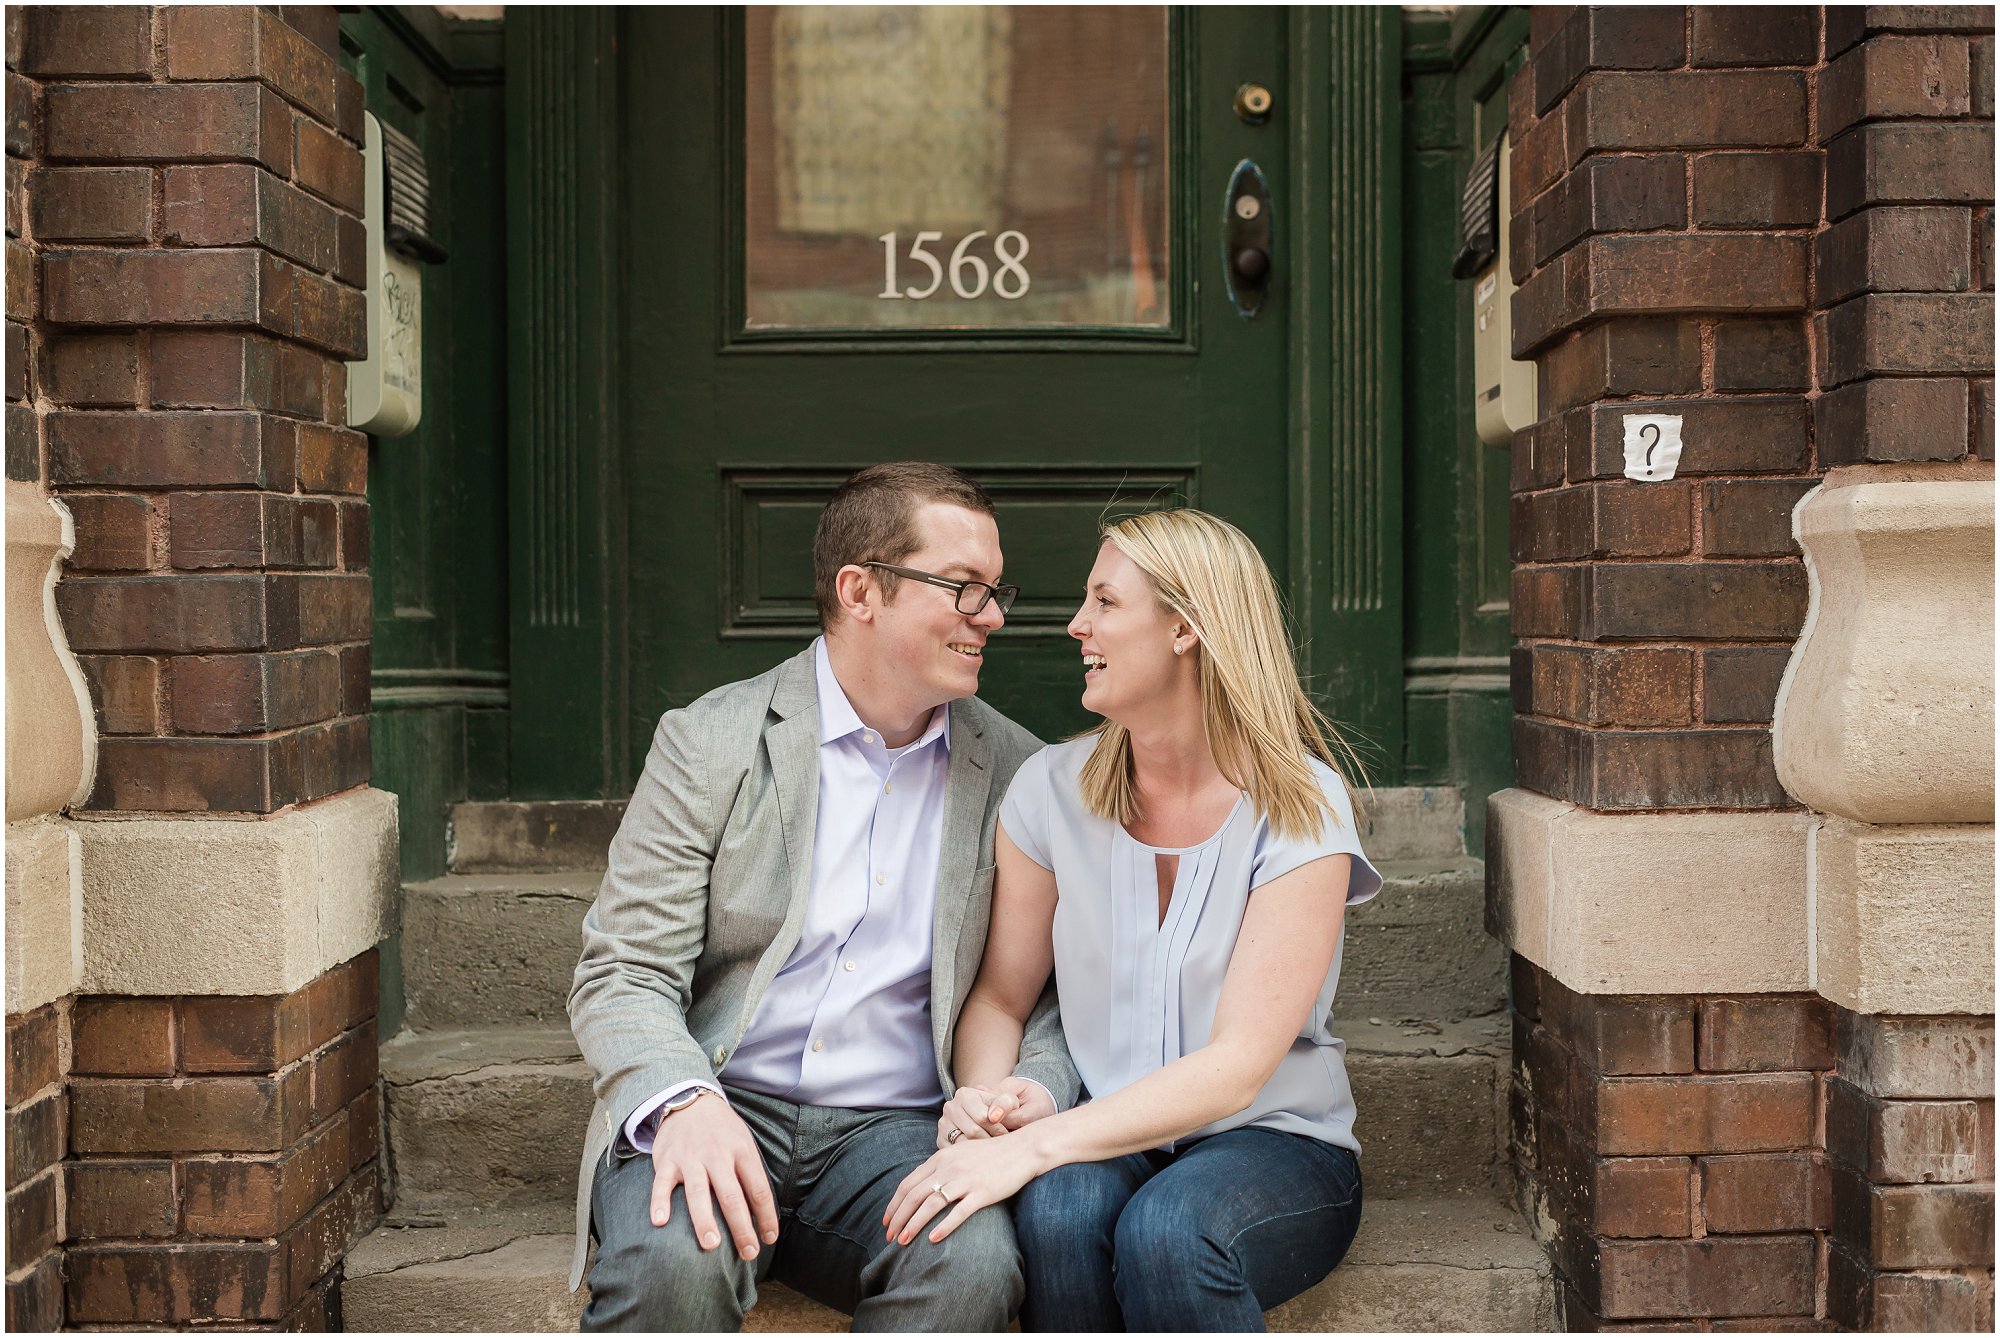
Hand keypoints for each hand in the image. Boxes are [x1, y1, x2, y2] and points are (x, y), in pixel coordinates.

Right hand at [649, 1092, 778, 1260]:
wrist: (690, 1100)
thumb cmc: (722, 1131)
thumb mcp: (744, 1142)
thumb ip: (750, 1173)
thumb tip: (763, 1213)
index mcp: (742, 1151)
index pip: (758, 1189)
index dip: (766, 1216)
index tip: (769, 1239)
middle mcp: (717, 1155)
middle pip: (731, 1196)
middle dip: (741, 1227)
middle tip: (748, 1253)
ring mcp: (690, 1158)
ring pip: (698, 1192)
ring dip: (704, 1220)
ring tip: (711, 1245)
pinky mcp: (667, 1160)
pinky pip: (662, 1183)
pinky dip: (659, 1202)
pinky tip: (660, 1222)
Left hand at [883, 1130, 1046, 1246]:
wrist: (1022, 1149)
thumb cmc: (991, 1154)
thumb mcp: (959, 1153)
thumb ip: (940, 1166)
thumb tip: (922, 1185)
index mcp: (940, 1158)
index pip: (908, 1183)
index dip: (894, 1204)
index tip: (886, 1221)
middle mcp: (949, 1167)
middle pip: (914, 1195)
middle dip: (898, 1218)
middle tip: (889, 1236)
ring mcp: (966, 1180)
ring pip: (931, 1204)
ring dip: (914, 1224)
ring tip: (903, 1241)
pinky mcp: (982, 1192)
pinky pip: (959, 1212)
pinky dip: (943, 1226)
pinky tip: (932, 1239)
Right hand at [937, 1078, 1055, 1147]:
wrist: (996, 1114)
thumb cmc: (1007, 1108)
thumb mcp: (1012, 1101)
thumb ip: (1006, 1103)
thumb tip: (994, 1115)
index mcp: (965, 1094)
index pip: (983, 1118)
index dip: (999, 1129)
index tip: (1008, 1132)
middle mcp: (950, 1107)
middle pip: (973, 1133)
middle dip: (992, 1140)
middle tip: (1003, 1143)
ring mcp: (943, 1125)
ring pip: (964, 1145)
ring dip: (982, 1151)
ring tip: (995, 1148)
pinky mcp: (941, 1141)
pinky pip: (955, 1155)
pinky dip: (970, 1157)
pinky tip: (983, 1155)